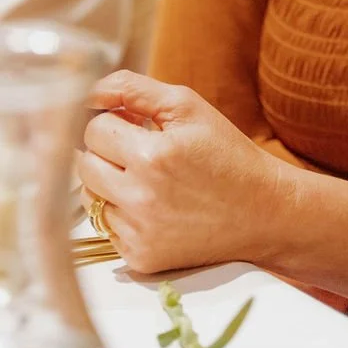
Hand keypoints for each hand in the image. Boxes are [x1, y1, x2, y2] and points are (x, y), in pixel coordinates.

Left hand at [77, 72, 278, 275]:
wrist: (263, 210)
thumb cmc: (227, 154)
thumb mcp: (189, 107)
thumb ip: (134, 90)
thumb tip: (90, 92)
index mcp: (152, 157)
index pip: (94, 130)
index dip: (115, 121)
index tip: (138, 125)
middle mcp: (140, 199)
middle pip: (84, 164)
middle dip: (107, 150)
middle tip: (141, 148)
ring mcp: (139, 233)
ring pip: (90, 198)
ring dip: (109, 182)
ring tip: (147, 177)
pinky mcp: (140, 258)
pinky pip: (107, 228)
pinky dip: (123, 213)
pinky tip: (155, 205)